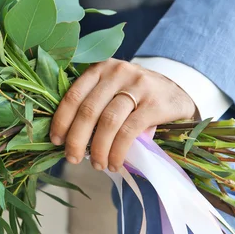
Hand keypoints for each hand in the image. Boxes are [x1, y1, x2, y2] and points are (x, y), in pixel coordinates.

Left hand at [50, 59, 197, 171]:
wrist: (178, 89)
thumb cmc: (135, 93)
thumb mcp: (112, 87)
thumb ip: (93, 102)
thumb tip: (68, 137)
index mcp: (100, 68)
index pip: (73, 95)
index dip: (61, 120)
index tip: (56, 140)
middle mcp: (116, 73)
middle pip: (89, 110)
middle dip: (76, 139)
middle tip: (72, 159)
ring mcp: (137, 86)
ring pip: (108, 122)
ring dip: (98, 149)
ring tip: (97, 165)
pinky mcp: (154, 104)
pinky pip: (129, 131)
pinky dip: (118, 151)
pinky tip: (115, 163)